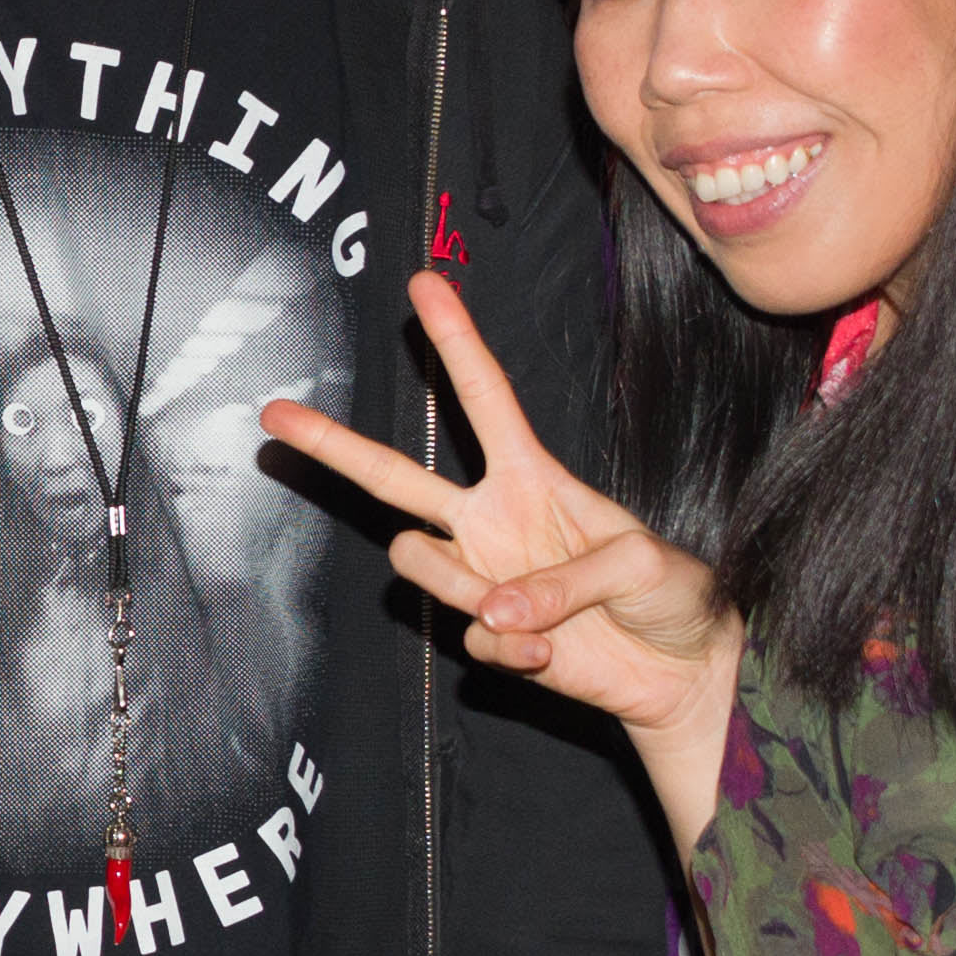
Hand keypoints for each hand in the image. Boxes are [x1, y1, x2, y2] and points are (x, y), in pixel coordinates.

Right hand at [260, 270, 741, 756]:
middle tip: (275, 414)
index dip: (456, 341)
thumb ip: (566, 580)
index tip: (426, 285)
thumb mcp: (640, 561)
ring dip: (465, 586)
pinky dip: (512, 647)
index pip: (483, 399)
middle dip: (333, 444)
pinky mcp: (488, 635)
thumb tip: (494, 609)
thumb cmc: (671, 594)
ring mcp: (483, 578)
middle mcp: (493, 521)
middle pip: (395, 474)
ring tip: (529, 614)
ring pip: (415, 560)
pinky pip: (469, 637)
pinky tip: (551, 654)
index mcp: (533, 478)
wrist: (680, 670)